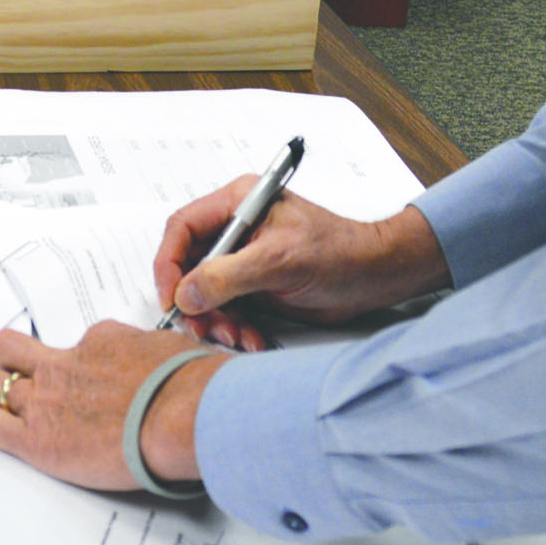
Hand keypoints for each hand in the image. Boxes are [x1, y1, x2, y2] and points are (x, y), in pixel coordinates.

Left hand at [0, 322, 225, 490]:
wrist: (181, 415)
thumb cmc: (186, 385)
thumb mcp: (170, 349)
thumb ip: (150, 355)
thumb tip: (154, 361)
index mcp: (99, 340)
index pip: (74, 344)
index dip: (77, 362)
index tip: (89, 378)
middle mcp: (64, 366)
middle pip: (8, 349)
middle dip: (11, 361)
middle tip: (22, 377)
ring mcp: (46, 402)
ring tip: (12, 410)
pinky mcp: (38, 441)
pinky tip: (9, 435)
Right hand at [153, 187, 450, 346]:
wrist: (375, 277)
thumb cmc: (340, 253)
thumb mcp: (280, 261)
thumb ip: (228, 275)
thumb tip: (186, 293)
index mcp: (239, 203)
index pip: (183, 229)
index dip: (170, 264)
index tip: (172, 298)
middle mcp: (237, 229)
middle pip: (190, 266)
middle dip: (195, 302)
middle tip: (204, 329)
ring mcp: (245, 258)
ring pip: (206, 294)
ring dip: (217, 321)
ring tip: (237, 338)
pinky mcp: (255, 285)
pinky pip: (228, 310)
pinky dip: (236, 329)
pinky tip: (254, 340)